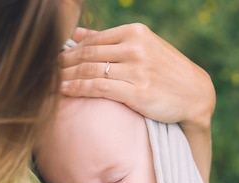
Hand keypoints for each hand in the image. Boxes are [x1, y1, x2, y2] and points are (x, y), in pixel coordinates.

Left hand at [60, 24, 215, 182]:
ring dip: (64, 76)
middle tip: (42, 72)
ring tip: (47, 82)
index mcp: (135, 32)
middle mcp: (135, 47)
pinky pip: (98, 87)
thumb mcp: (143, 48)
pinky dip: (77, 88)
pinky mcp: (137, 90)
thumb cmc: (167, 73)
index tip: (51, 60)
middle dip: (62, 64)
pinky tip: (63, 91)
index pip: (92, 41)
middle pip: (87, 54)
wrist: (196, 95)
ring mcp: (137, 68)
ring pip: (89, 70)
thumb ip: (110, 41)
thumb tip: (78, 33)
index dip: (68, 51)